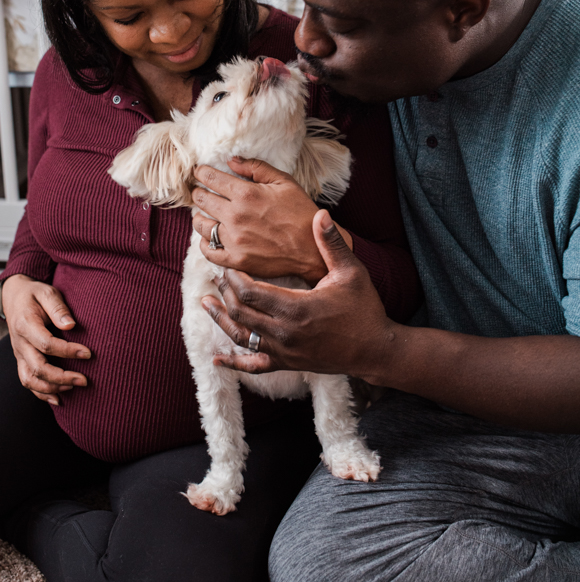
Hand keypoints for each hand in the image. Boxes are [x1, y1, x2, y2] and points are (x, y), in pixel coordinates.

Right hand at [1, 274, 90, 404]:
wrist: (13, 297)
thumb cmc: (34, 294)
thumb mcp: (46, 292)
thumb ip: (58, 308)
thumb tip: (70, 325)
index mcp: (25, 324)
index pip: (46, 344)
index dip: (68, 351)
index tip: (88, 353)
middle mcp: (19, 343)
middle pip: (38, 368)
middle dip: (62, 377)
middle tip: (85, 380)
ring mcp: (19, 354)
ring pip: (29, 379)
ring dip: (51, 388)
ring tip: (73, 387)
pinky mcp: (21, 360)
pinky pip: (27, 381)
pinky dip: (41, 393)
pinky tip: (58, 399)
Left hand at [192, 157, 351, 283]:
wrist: (313, 249)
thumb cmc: (300, 213)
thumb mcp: (284, 182)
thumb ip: (256, 167)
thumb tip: (231, 161)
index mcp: (246, 194)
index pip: (211, 178)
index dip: (201, 173)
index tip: (199, 172)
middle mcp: (235, 216)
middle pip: (202, 200)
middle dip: (198, 192)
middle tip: (199, 192)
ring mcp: (234, 240)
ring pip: (200, 225)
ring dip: (199, 217)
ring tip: (203, 214)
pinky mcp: (236, 260)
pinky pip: (208, 251)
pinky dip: (204, 243)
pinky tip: (209, 238)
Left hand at [201, 209, 395, 377]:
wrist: (376, 349)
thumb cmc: (364, 309)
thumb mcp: (351, 272)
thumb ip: (332, 243)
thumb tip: (320, 214)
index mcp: (296, 308)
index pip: (250, 292)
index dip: (235, 278)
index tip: (230, 265)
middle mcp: (284, 333)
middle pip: (240, 312)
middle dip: (226, 293)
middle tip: (219, 276)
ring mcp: (284, 352)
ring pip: (241, 337)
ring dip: (221, 319)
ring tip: (205, 302)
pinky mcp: (287, 364)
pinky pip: (254, 367)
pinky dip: (234, 364)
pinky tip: (217, 360)